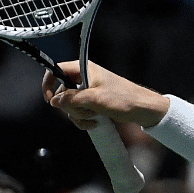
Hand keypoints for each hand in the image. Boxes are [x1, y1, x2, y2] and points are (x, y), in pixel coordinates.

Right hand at [44, 61, 169, 128]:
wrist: (144, 109)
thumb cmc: (123, 99)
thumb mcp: (94, 99)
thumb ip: (72, 99)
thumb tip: (54, 101)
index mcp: (84, 69)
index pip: (56, 70)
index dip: (49, 83)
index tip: (50, 100)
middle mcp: (85, 77)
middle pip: (62, 91)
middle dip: (70, 106)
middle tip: (85, 110)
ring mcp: (89, 91)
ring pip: (70, 104)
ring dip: (78, 114)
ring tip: (94, 117)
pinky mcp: (93, 102)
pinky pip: (79, 111)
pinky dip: (83, 119)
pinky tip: (94, 123)